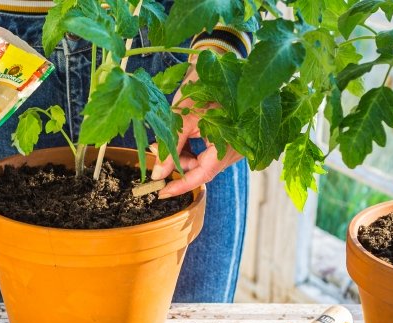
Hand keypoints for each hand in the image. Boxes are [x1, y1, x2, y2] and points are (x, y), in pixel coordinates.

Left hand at [149, 55, 243, 198]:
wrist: (220, 60)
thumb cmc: (204, 85)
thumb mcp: (183, 116)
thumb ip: (172, 148)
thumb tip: (158, 174)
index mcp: (228, 143)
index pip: (202, 175)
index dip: (181, 186)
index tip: (161, 192)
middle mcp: (236, 148)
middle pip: (202, 168)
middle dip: (178, 163)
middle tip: (157, 150)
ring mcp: (235, 144)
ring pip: (205, 160)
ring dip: (185, 154)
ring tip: (166, 139)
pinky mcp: (231, 138)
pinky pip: (210, 151)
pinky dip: (194, 147)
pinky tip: (182, 135)